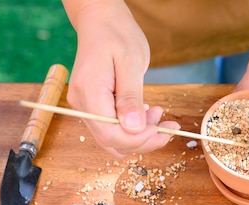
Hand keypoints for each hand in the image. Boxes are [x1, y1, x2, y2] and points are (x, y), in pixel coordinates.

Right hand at [63, 1, 178, 156]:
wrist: (100, 20)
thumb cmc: (116, 34)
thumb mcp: (131, 62)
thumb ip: (131, 97)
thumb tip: (134, 128)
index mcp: (89, 91)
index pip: (110, 132)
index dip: (137, 139)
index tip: (162, 130)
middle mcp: (82, 103)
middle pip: (110, 140)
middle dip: (142, 140)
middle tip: (167, 126)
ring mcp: (85, 106)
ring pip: (111, 138)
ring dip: (138, 135)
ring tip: (157, 114)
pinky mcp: (92, 107)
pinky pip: (111, 128)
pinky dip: (131, 128)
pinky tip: (145, 113)